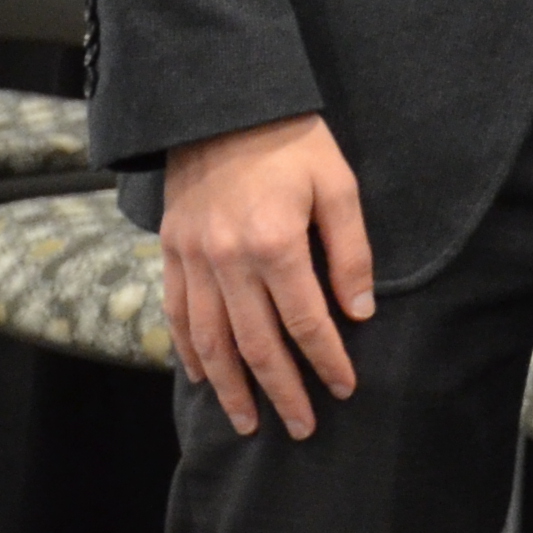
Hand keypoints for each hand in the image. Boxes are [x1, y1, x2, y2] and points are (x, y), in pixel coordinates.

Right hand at [159, 113, 372, 438]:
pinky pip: (177, 315)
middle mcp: (227, 261)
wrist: (221, 104)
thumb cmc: (293, 142)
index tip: (344, 388)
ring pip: (210, 342)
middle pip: (256, 345)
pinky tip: (206, 377)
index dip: (326, 360)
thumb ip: (351, 252)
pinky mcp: (171, 251)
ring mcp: (192, 259)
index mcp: (275, 244)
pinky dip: (191, 352)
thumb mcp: (339, 186)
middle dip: (282, 392)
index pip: (305, 321)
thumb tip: (361, 312)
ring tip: (250, 422)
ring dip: (231, 388)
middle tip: (302, 427)